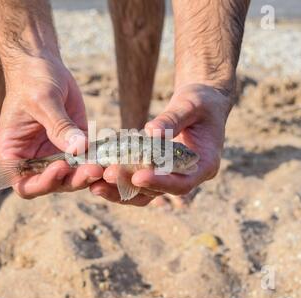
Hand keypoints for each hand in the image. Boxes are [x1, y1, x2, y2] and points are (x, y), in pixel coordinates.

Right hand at [0, 56, 102, 197]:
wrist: (42, 63)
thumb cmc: (32, 79)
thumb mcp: (43, 100)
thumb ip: (59, 126)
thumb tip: (78, 149)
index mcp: (13, 154)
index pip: (24, 184)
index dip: (43, 183)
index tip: (61, 167)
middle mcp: (32, 159)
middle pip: (52, 184)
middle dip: (72, 180)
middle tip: (92, 170)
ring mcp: (53, 154)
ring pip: (72, 176)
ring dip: (87, 175)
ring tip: (102, 166)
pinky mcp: (73, 145)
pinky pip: (86, 160)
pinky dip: (97, 162)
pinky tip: (109, 159)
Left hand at [90, 84, 230, 203]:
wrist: (202, 103)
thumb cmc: (202, 102)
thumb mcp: (191, 105)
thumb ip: (173, 119)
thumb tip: (150, 131)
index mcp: (204, 165)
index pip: (182, 183)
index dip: (160, 183)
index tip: (138, 177)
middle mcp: (187, 176)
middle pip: (158, 192)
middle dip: (131, 186)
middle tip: (107, 175)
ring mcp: (170, 176)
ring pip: (143, 193)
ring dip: (119, 190)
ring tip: (95, 184)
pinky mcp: (156, 171)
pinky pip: (136, 181)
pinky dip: (118, 180)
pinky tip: (98, 175)